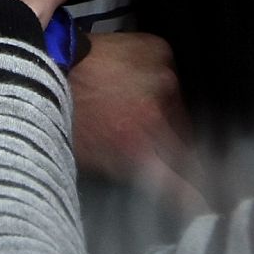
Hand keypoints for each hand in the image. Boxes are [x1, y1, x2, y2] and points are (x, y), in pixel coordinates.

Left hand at [70, 31, 205, 215]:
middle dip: (175, 148)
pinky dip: (161, 81)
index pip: (183, 186)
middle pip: (187, 144)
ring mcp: (164, 79)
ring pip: (181, 109)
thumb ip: (132, 172)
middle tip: (150, 140)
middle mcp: (159, 115)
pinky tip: (137, 80)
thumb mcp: (95, 158)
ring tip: (137, 106)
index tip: (203, 202)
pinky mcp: (161, 51)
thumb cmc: (65, 114)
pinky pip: (173, 75)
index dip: (194, 196)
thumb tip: (159, 182)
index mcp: (138, 149)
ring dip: (168, 113)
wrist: (50, 60)